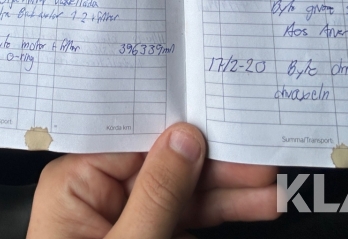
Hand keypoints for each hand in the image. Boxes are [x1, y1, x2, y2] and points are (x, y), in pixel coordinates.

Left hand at [26, 122, 279, 238]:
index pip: (136, 142)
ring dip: (230, 193)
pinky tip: (251, 208)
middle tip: (262, 164)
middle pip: (166, 166)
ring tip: (271, 190)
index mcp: (75, 184)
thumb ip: (158, 194)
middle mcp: (97, 196)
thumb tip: (184, 141)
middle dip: (218, 167)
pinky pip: (186, 218)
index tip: (226, 128)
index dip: (184, 132)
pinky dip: (220, 215)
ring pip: (184, 194)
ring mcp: (125, 220)